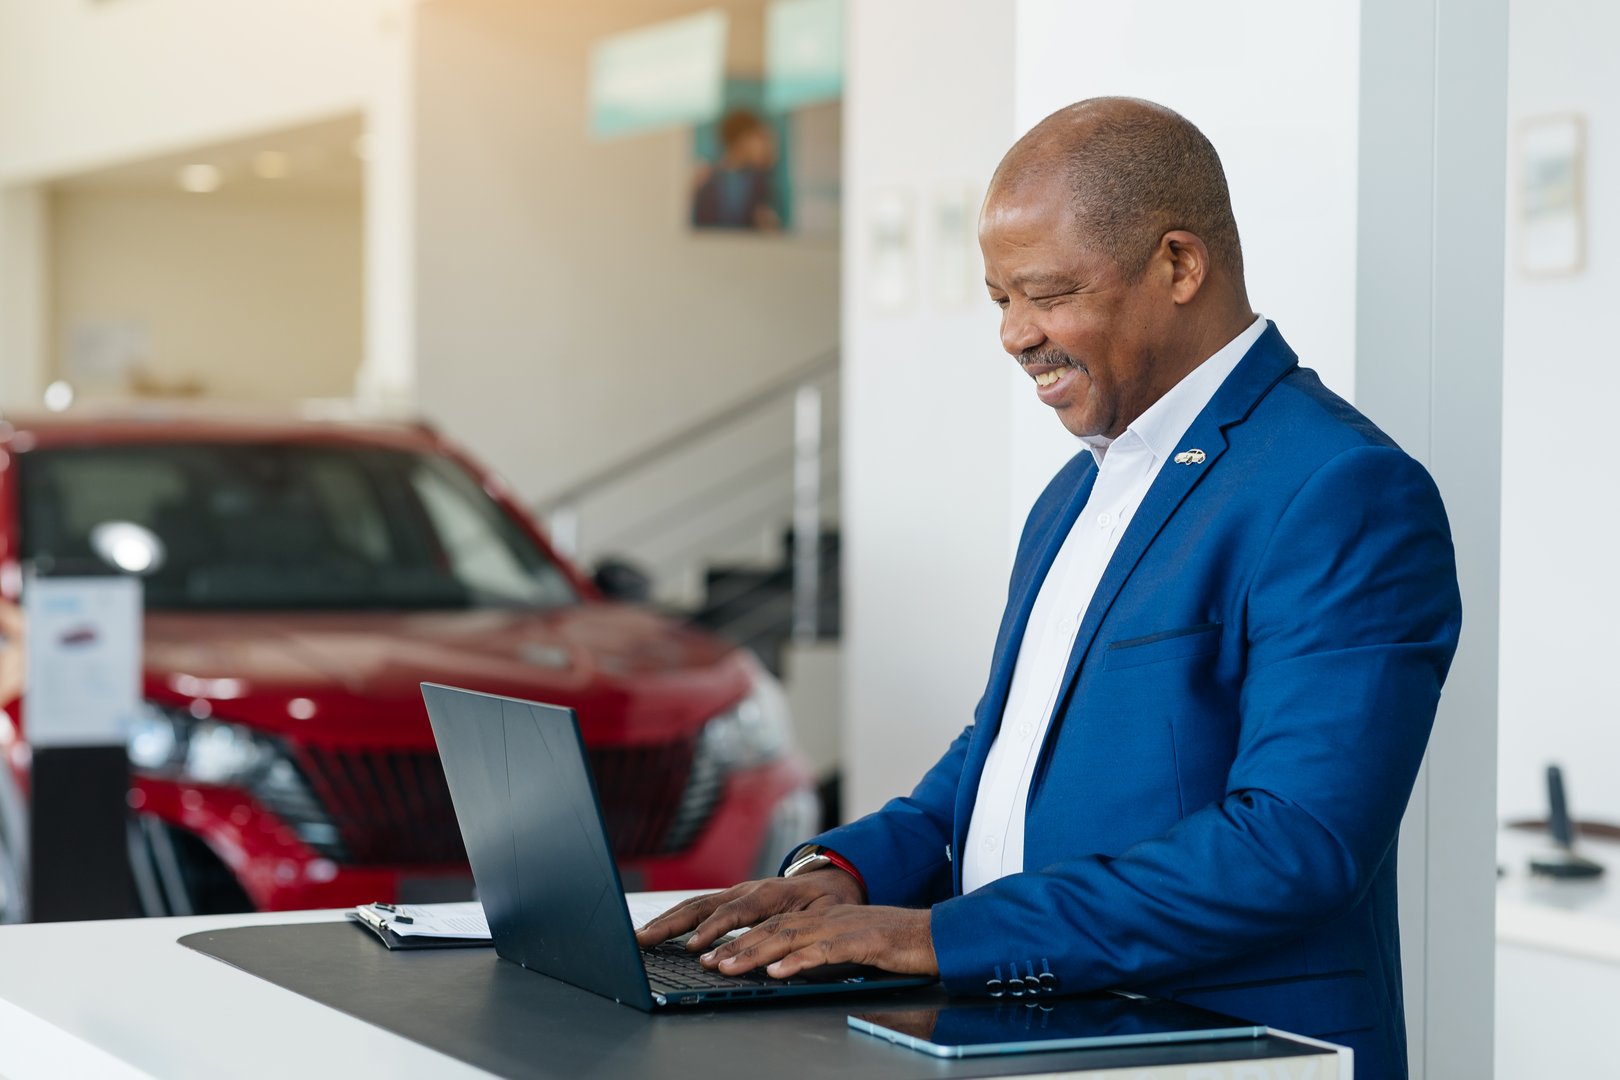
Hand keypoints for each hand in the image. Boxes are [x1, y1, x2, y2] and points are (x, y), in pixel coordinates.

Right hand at [633, 868, 863, 953]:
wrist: (834, 876)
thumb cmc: (831, 900)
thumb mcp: (827, 915)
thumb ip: (804, 930)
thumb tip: (781, 952)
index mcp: (769, 893)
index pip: (736, 912)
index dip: (714, 931)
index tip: (694, 949)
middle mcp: (747, 889)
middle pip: (703, 905)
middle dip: (672, 923)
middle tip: (645, 940)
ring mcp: (737, 891)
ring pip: (695, 904)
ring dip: (666, 921)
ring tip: (641, 937)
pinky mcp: (732, 898)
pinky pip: (699, 907)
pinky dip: (676, 918)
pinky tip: (659, 931)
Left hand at [701, 904, 937, 979]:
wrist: (937, 934)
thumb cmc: (894, 945)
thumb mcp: (848, 948)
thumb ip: (818, 954)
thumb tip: (784, 969)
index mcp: (822, 919)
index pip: (772, 926)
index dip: (739, 938)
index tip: (712, 954)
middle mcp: (826, 918)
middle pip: (772, 929)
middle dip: (735, 945)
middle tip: (706, 961)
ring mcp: (843, 927)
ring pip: (790, 937)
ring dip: (755, 953)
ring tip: (729, 966)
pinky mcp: (862, 941)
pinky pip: (824, 951)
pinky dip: (799, 960)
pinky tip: (779, 971)